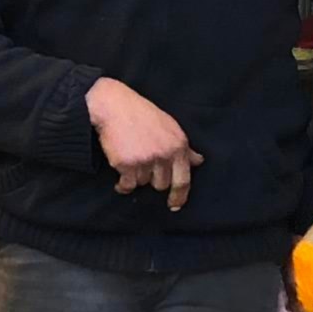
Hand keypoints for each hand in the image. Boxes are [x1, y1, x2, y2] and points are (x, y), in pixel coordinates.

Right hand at [85, 78, 201, 210]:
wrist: (114, 106)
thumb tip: (198, 161)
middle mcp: (164, 154)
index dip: (180, 195)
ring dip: (136, 176)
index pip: (183, 179)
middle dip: (153, 179)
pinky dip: (123, 185)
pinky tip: (120, 180)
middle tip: (144, 166)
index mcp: (178, 145)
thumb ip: (184, 148)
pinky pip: (127, 185)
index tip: (175, 205)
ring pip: (143, 183)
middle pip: (161, 184)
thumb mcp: (170, 127)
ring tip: (131, 159)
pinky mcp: (126, 164)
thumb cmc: (142, 115)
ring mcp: (145, 160)